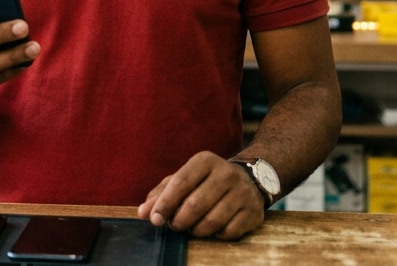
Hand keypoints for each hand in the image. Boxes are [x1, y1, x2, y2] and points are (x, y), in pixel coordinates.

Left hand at [137, 152, 265, 239]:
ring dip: (196, 230)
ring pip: (212, 222)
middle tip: (175, 226)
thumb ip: (161, 194)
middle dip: (179, 221)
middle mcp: (226, 173)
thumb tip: (143, 213)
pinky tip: (213, 228)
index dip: (165, 203)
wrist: (249, 180)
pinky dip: (216, 235)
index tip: (155, 219)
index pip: (180, 183)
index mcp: (205, 161)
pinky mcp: (254, 212)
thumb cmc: (206, 181)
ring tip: (192, 227)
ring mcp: (242, 192)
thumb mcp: (184, 179)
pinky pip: (229, 232)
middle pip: (195, 205)